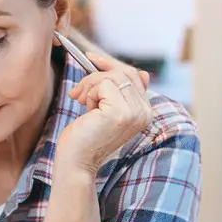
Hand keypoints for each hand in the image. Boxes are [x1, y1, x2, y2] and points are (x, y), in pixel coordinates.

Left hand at [58, 51, 152, 173]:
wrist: (76, 163)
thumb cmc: (85, 137)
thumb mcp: (105, 110)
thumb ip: (118, 92)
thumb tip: (130, 71)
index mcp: (145, 112)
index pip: (135, 75)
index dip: (112, 65)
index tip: (91, 58)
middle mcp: (145, 112)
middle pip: (125, 72)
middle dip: (96, 75)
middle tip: (79, 91)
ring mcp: (135, 112)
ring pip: (112, 77)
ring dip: (90, 86)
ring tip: (81, 102)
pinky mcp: (120, 112)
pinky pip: (103, 85)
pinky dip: (88, 93)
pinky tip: (85, 110)